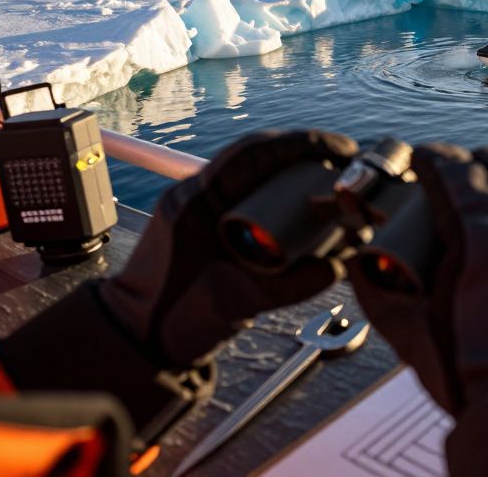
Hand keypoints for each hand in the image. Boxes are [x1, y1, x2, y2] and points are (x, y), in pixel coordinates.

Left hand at [98, 129, 356, 365]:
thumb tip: (339, 265)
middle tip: (350, 171)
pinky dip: (285, 206)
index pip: (255, 154)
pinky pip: (254, 202)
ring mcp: (202, 210)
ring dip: (297, 181)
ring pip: (257, 178)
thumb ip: (290, 286)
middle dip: (307, 158)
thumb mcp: (236, 302)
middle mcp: (200, 197)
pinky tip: (311, 219)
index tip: (344, 151)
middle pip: (260, 160)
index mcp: (196, 202)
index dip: (304, 144)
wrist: (136, 342)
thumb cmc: (171, 322)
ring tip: (337, 193)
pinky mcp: (210, 228)